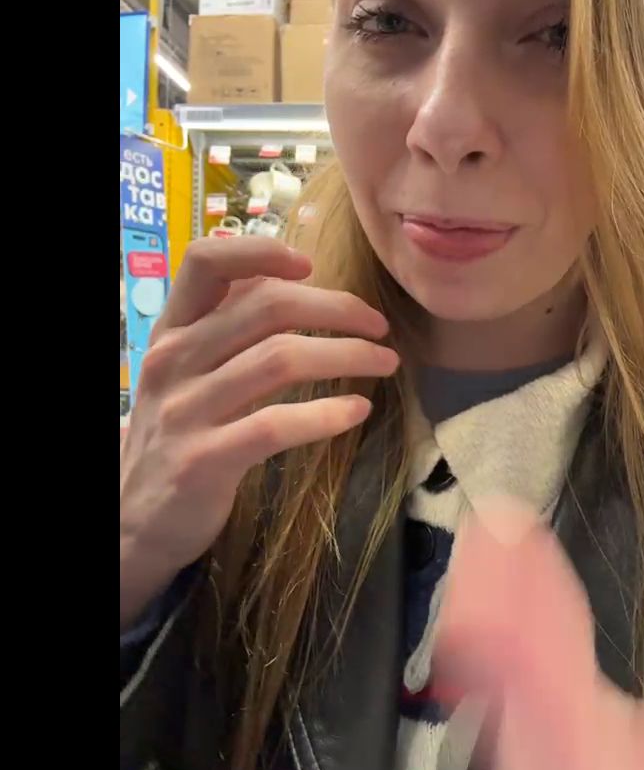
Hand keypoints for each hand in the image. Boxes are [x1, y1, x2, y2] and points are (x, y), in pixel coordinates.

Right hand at [119, 237, 398, 626]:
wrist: (132, 518)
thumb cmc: (178, 432)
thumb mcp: (188, 371)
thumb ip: (227, 327)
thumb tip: (295, 283)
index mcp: (172, 329)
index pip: (205, 262)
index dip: (261, 251)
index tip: (311, 265)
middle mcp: (174, 360)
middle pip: (267, 307)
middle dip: (337, 309)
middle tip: (379, 326)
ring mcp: (185, 410)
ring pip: (280, 359)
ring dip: (347, 355)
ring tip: (385, 362)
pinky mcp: (203, 460)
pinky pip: (275, 424)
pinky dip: (326, 414)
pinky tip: (358, 411)